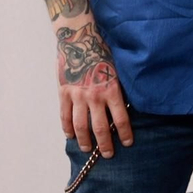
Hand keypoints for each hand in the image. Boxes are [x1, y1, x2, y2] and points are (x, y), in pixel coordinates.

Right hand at [56, 21, 132, 156]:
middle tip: (108, 154)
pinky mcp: (64, 93)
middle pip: (100, 128)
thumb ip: (120, 86)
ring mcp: (77, 96)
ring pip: (80, 126)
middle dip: (105, 144)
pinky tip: (70, 135)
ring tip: (88, 149)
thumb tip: (128, 102)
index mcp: (112, 89)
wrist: (79, 38)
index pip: (121, 118)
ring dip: (85, 140)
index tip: (128, 142)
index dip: (126, 133)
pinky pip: (65, 116)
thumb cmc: (103, 50)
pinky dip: (67, 127)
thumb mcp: (118, 67)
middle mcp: (95, 96)